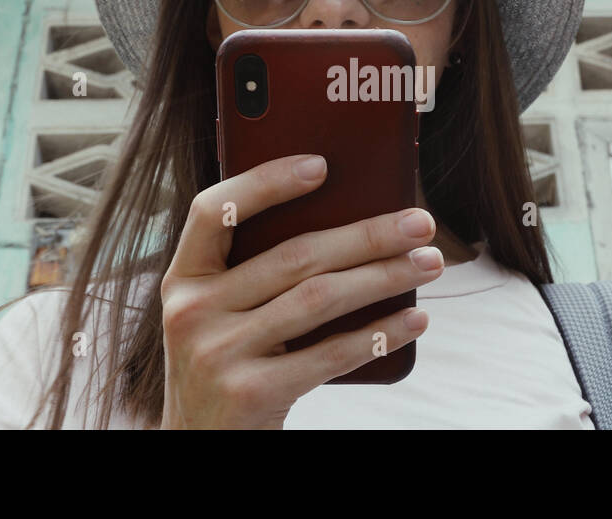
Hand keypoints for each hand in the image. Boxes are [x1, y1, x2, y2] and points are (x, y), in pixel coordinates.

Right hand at [157, 154, 442, 428]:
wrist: (202, 444)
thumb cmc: (228, 363)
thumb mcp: (219, 314)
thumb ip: (256, 272)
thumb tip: (352, 221)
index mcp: (183, 278)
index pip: (213, 210)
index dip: (266, 183)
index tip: (322, 166)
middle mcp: (192, 311)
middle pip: (293, 256)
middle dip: (367, 235)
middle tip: (420, 223)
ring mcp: (218, 353)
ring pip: (318, 299)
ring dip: (384, 277)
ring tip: (428, 264)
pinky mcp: (250, 393)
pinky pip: (329, 354)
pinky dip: (378, 334)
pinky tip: (412, 318)